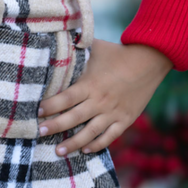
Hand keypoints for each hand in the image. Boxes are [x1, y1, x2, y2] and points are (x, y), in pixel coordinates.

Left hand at [37, 39, 172, 156]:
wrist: (149, 61)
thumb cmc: (118, 53)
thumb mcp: (96, 47)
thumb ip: (77, 46)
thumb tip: (59, 35)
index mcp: (90, 84)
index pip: (65, 99)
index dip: (50, 106)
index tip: (37, 111)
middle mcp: (100, 101)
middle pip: (73, 118)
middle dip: (54, 127)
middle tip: (39, 133)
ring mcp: (113, 112)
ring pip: (90, 133)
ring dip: (73, 143)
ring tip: (58, 151)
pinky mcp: (125, 119)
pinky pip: (109, 136)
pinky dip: (97, 145)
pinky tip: (85, 150)